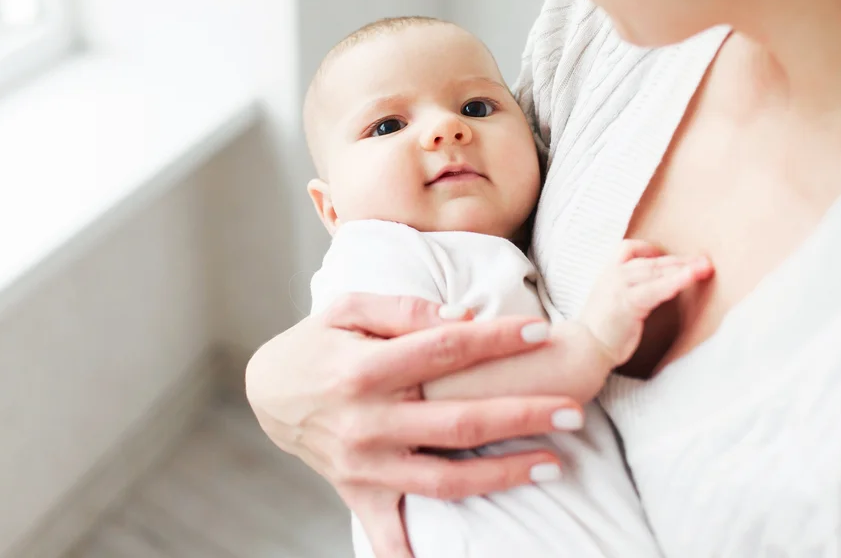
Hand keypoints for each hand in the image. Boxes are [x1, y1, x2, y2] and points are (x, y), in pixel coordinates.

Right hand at [246, 293, 583, 556]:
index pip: (445, 351)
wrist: (268, 392)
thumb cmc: (318, 343)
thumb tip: (463, 318)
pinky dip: (419, 554)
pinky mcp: (361, 494)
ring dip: (503, 475)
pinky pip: (392, 536)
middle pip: (458, 422)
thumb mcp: (348, 307)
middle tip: (573, 410)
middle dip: (522, 416)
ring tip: (554, 464)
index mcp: (364, 370)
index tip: (542, 333)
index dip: (497, 340)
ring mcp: (365, 466)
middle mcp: (366, 423)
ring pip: (445, 479)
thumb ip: (404, 309)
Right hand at [578, 240, 713, 367]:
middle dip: (679, 260)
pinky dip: (676, 281)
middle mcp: (614, 275)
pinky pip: (657, 288)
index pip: (628, 249)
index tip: (664, 254)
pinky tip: (692, 277)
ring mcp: (620, 286)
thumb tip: (649, 288)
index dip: (648, 249)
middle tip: (703, 260)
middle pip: (651, 262)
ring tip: (705, 266)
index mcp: (608, 273)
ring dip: (684, 267)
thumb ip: (625, 290)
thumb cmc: (601, 330)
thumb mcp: (610, 301)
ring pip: (656, 271)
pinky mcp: (628, 301)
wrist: (585, 347)